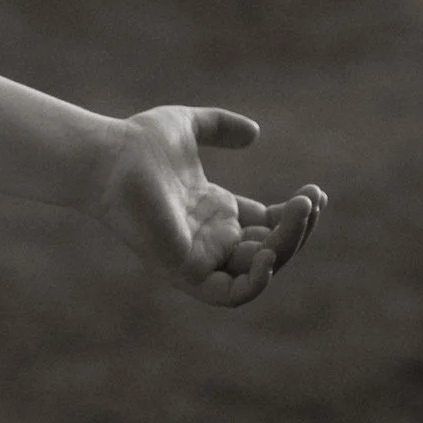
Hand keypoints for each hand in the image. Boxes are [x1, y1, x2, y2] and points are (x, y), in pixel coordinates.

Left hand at [85, 105, 324, 306]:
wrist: (106, 156)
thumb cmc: (137, 143)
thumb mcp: (188, 127)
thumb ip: (219, 128)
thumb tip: (255, 133)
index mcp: (215, 212)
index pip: (267, 226)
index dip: (294, 215)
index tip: (315, 193)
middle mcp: (211, 239)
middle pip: (271, 248)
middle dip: (299, 229)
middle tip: (313, 199)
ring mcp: (199, 258)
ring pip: (259, 270)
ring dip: (287, 247)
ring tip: (301, 212)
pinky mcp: (184, 271)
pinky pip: (228, 295)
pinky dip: (255, 282)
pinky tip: (270, 252)